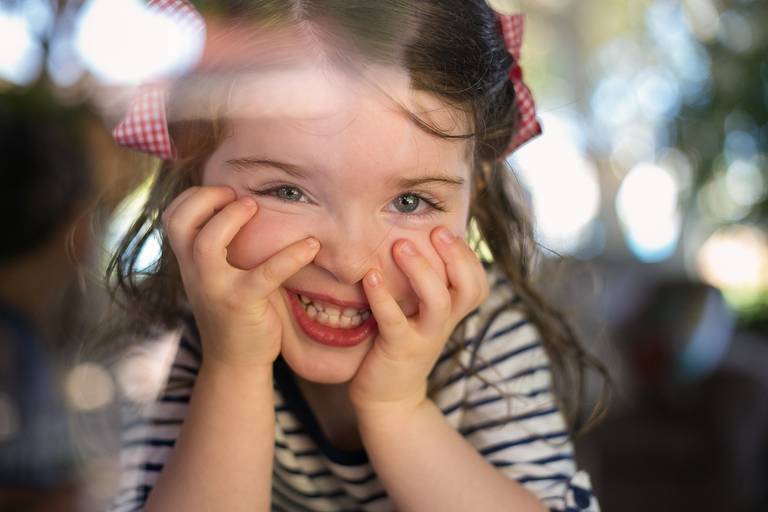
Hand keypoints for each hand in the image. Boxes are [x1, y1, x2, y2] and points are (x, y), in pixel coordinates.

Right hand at [162, 186, 319, 370]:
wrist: (236, 360)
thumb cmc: (234, 308)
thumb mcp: (219, 274)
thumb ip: (222, 246)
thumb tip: (251, 201)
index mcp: (189, 262)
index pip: (172, 217)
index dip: (195, 197)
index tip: (225, 193)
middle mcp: (194, 273)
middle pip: (179, 222)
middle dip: (207, 199)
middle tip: (241, 198)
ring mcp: (215, 288)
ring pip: (207, 244)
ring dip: (232, 219)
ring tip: (256, 208)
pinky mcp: (242, 304)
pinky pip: (265, 274)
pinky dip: (291, 255)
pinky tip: (312, 245)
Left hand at [348, 226, 488, 415]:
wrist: (388, 397)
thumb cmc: (400, 343)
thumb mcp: (419, 313)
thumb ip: (423, 285)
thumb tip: (412, 237)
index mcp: (451, 312)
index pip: (477, 282)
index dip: (468, 256)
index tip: (445, 230)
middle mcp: (443, 323)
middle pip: (469, 288)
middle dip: (456, 256)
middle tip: (435, 230)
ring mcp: (423, 338)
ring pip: (438, 302)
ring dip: (422, 271)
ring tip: (400, 246)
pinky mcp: (398, 349)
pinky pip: (394, 321)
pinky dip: (383, 297)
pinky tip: (370, 277)